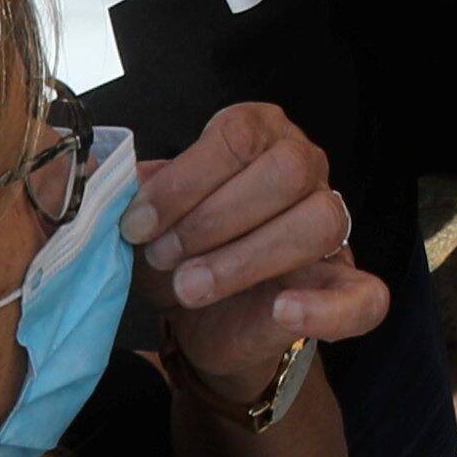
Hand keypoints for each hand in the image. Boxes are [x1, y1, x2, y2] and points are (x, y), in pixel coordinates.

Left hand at [131, 99, 393, 374]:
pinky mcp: (348, 287)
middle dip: (213, 218)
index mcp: (260, 135)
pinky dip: (326, 309)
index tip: (138, 224)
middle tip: (164, 257)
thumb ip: (129, 196)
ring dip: (246, 258)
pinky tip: (282, 312)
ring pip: (319, 222)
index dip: (184, 181)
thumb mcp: (148, 220)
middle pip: (286, 171)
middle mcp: (306, 168)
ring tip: (191, 287)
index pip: (238, 135)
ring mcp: (335, 227)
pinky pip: (366, 295)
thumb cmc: (179, 253)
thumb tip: (91, 181)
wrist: (206, 321)